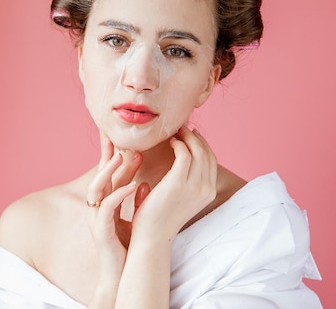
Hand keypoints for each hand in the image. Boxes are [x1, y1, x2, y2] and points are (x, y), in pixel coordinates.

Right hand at [86, 138, 143, 279]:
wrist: (122, 274)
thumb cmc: (128, 245)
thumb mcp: (133, 217)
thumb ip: (136, 200)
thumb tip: (144, 182)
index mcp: (107, 203)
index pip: (109, 175)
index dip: (114, 156)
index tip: (122, 139)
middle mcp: (98, 207)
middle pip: (99, 176)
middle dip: (106, 156)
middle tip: (117, 138)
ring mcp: (97, 218)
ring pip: (97, 188)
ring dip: (108, 171)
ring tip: (121, 156)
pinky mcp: (101, 230)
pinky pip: (107, 208)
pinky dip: (119, 194)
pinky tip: (132, 185)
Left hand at [130, 126, 216, 242]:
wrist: (152, 236)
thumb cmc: (161, 215)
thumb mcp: (183, 197)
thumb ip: (188, 179)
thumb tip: (185, 156)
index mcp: (209, 192)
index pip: (211, 160)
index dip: (202, 144)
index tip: (190, 134)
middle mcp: (206, 189)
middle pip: (206, 152)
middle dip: (195, 137)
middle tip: (182, 128)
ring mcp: (194, 186)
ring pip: (197, 150)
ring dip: (187, 137)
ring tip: (176, 132)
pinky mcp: (178, 183)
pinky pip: (184, 154)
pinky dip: (179, 144)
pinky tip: (170, 143)